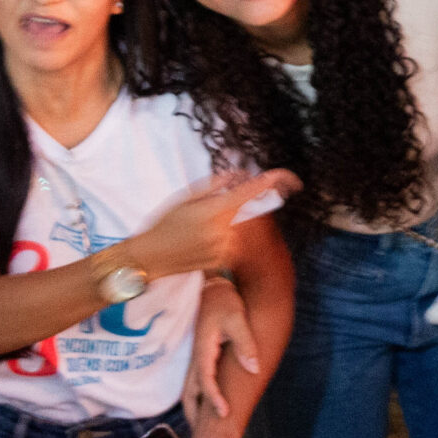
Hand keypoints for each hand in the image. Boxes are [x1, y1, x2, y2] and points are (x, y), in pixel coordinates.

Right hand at [131, 172, 299, 280]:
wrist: (151, 257)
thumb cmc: (165, 223)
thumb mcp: (186, 197)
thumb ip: (215, 185)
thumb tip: (237, 176)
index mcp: (215, 210)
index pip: (249, 193)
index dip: (270, 183)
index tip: (286, 177)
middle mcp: (224, 230)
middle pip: (246, 211)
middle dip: (236, 206)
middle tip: (208, 211)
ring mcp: (225, 248)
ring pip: (239, 228)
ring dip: (228, 223)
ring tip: (199, 228)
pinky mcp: (222, 261)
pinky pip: (232, 243)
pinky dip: (223, 238)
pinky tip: (200, 240)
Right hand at [189, 275, 259, 432]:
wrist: (213, 288)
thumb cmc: (226, 303)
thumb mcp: (238, 319)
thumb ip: (245, 344)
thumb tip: (254, 368)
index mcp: (204, 350)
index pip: (206, 380)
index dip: (214, 398)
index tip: (225, 413)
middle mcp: (196, 358)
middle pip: (189, 393)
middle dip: (195, 415)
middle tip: (204, 437)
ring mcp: (195, 358)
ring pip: (189, 390)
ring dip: (194, 409)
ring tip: (202, 429)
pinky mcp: (199, 357)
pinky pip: (194, 382)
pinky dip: (198, 398)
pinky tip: (207, 407)